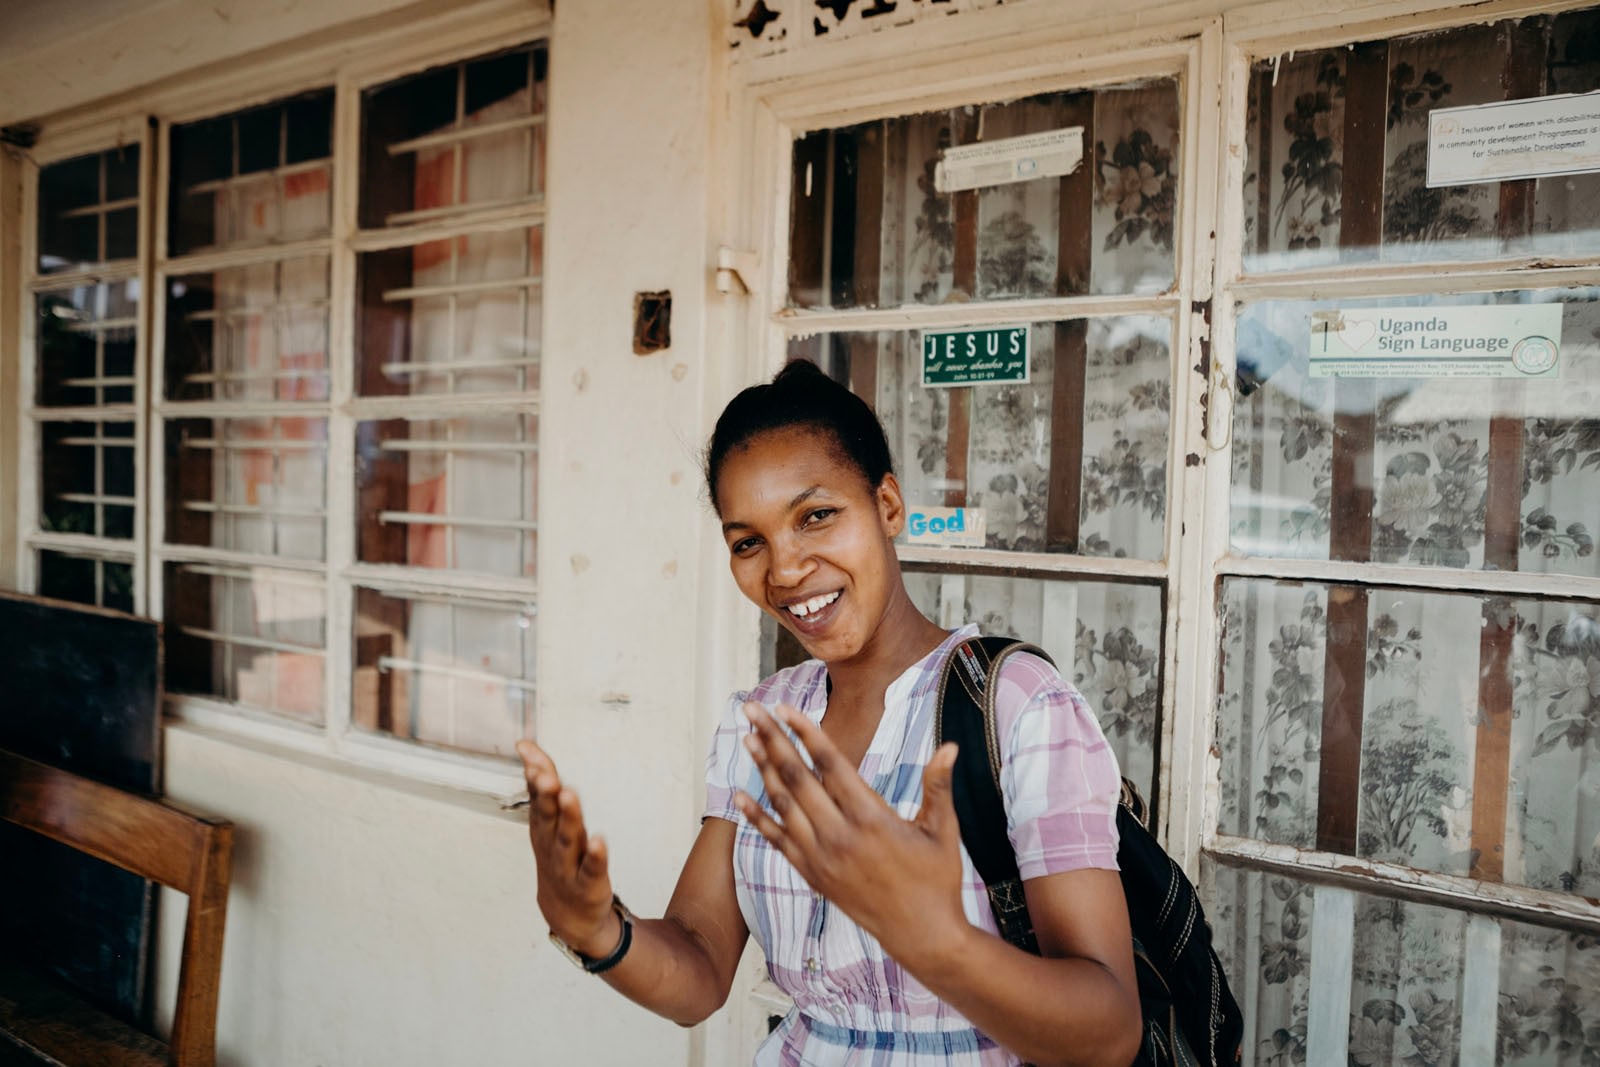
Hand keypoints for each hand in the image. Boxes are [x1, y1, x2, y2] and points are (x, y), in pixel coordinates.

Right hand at [516, 740, 619, 956]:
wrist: (568, 913)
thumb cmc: (558, 857)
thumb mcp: (549, 819)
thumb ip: (541, 783)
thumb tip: (527, 746)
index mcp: (543, 826)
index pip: (537, 796)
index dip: (534, 773)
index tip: (527, 750)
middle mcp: (552, 843)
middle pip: (548, 816)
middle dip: (546, 794)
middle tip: (544, 775)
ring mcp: (568, 864)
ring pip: (567, 839)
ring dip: (568, 816)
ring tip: (569, 793)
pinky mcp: (589, 883)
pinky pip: (591, 868)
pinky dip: (595, 855)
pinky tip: (599, 840)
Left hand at [732, 702, 968, 964]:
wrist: (921, 935)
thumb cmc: (937, 879)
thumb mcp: (943, 830)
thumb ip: (938, 786)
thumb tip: (951, 746)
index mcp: (872, 819)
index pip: (831, 766)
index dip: (806, 734)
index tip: (785, 708)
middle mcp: (840, 837)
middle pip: (798, 778)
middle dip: (773, 740)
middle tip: (752, 709)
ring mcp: (821, 858)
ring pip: (783, 805)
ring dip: (763, 769)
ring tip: (747, 738)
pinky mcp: (813, 875)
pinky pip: (777, 841)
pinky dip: (757, 817)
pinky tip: (738, 796)